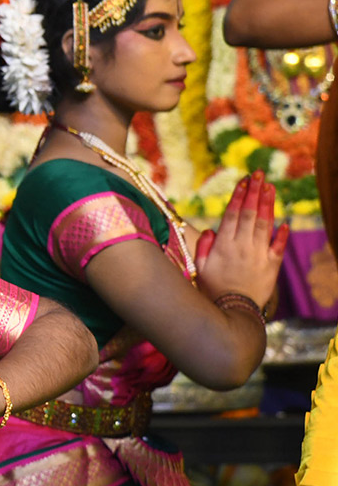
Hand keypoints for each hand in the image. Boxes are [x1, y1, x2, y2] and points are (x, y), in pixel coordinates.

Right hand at [195, 170, 288, 306]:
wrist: (233, 311)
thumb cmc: (212, 290)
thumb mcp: (200, 268)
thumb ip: (204, 247)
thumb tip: (211, 229)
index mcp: (225, 245)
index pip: (233, 214)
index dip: (239, 196)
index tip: (244, 181)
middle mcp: (243, 246)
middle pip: (251, 213)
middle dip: (255, 192)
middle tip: (259, 174)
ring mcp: (259, 254)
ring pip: (265, 224)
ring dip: (268, 204)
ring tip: (270, 187)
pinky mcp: (272, 265)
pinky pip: (279, 246)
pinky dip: (282, 234)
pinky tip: (284, 221)